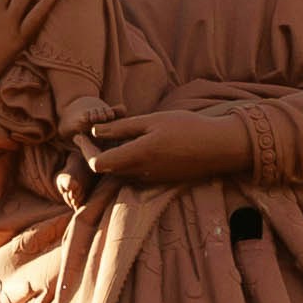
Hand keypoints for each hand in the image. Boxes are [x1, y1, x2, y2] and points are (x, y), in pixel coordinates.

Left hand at [65, 104, 243, 189]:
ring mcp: (150, 180)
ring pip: (120, 172)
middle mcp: (141, 174)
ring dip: (113, 156)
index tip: (84, 134)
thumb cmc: (187, 128)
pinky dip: (127, 160)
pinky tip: (135, 144)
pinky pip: (134, 173)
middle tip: (96, 132)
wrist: (218, 147)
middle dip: (97, 152)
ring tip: (115, 135)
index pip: (98, 163)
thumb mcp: (152, 121)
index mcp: (137, 156)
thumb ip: (122, 128)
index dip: (87, 150)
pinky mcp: (158, 181)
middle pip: (107, 169)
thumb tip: (94, 131)